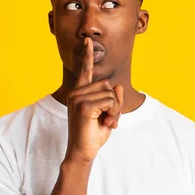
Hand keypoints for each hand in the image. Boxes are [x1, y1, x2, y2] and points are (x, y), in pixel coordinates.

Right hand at [65, 37, 123, 164]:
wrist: (83, 152)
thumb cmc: (94, 134)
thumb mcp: (109, 113)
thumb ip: (114, 99)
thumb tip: (118, 87)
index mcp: (79, 93)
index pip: (85, 71)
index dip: (87, 56)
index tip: (88, 41)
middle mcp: (76, 93)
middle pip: (107, 84)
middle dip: (114, 102)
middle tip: (108, 119)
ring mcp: (78, 98)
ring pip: (111, 94)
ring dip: (114, 110)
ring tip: (105, 122)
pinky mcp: (83, 106)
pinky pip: (110, 102)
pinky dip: (113, 113)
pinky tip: (105, 123)